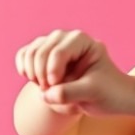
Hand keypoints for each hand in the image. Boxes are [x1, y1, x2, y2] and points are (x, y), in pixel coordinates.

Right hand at [15, 30, 134, 115]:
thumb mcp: (93, 92)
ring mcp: (54, 45)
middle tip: (51, 93)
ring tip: (45, 89)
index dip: (53, 73)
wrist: (111, 96)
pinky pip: (24, 55)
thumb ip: (70, 93)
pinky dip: (24, 68)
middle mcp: (66, 38)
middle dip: (41, 75)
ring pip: (31, 52)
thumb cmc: (108, 91)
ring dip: (32, 73)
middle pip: (41, 51)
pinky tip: (31, 81)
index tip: (57, 89)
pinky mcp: (45, 55)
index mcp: (82, 41)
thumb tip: (46, 95)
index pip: (58, 52)